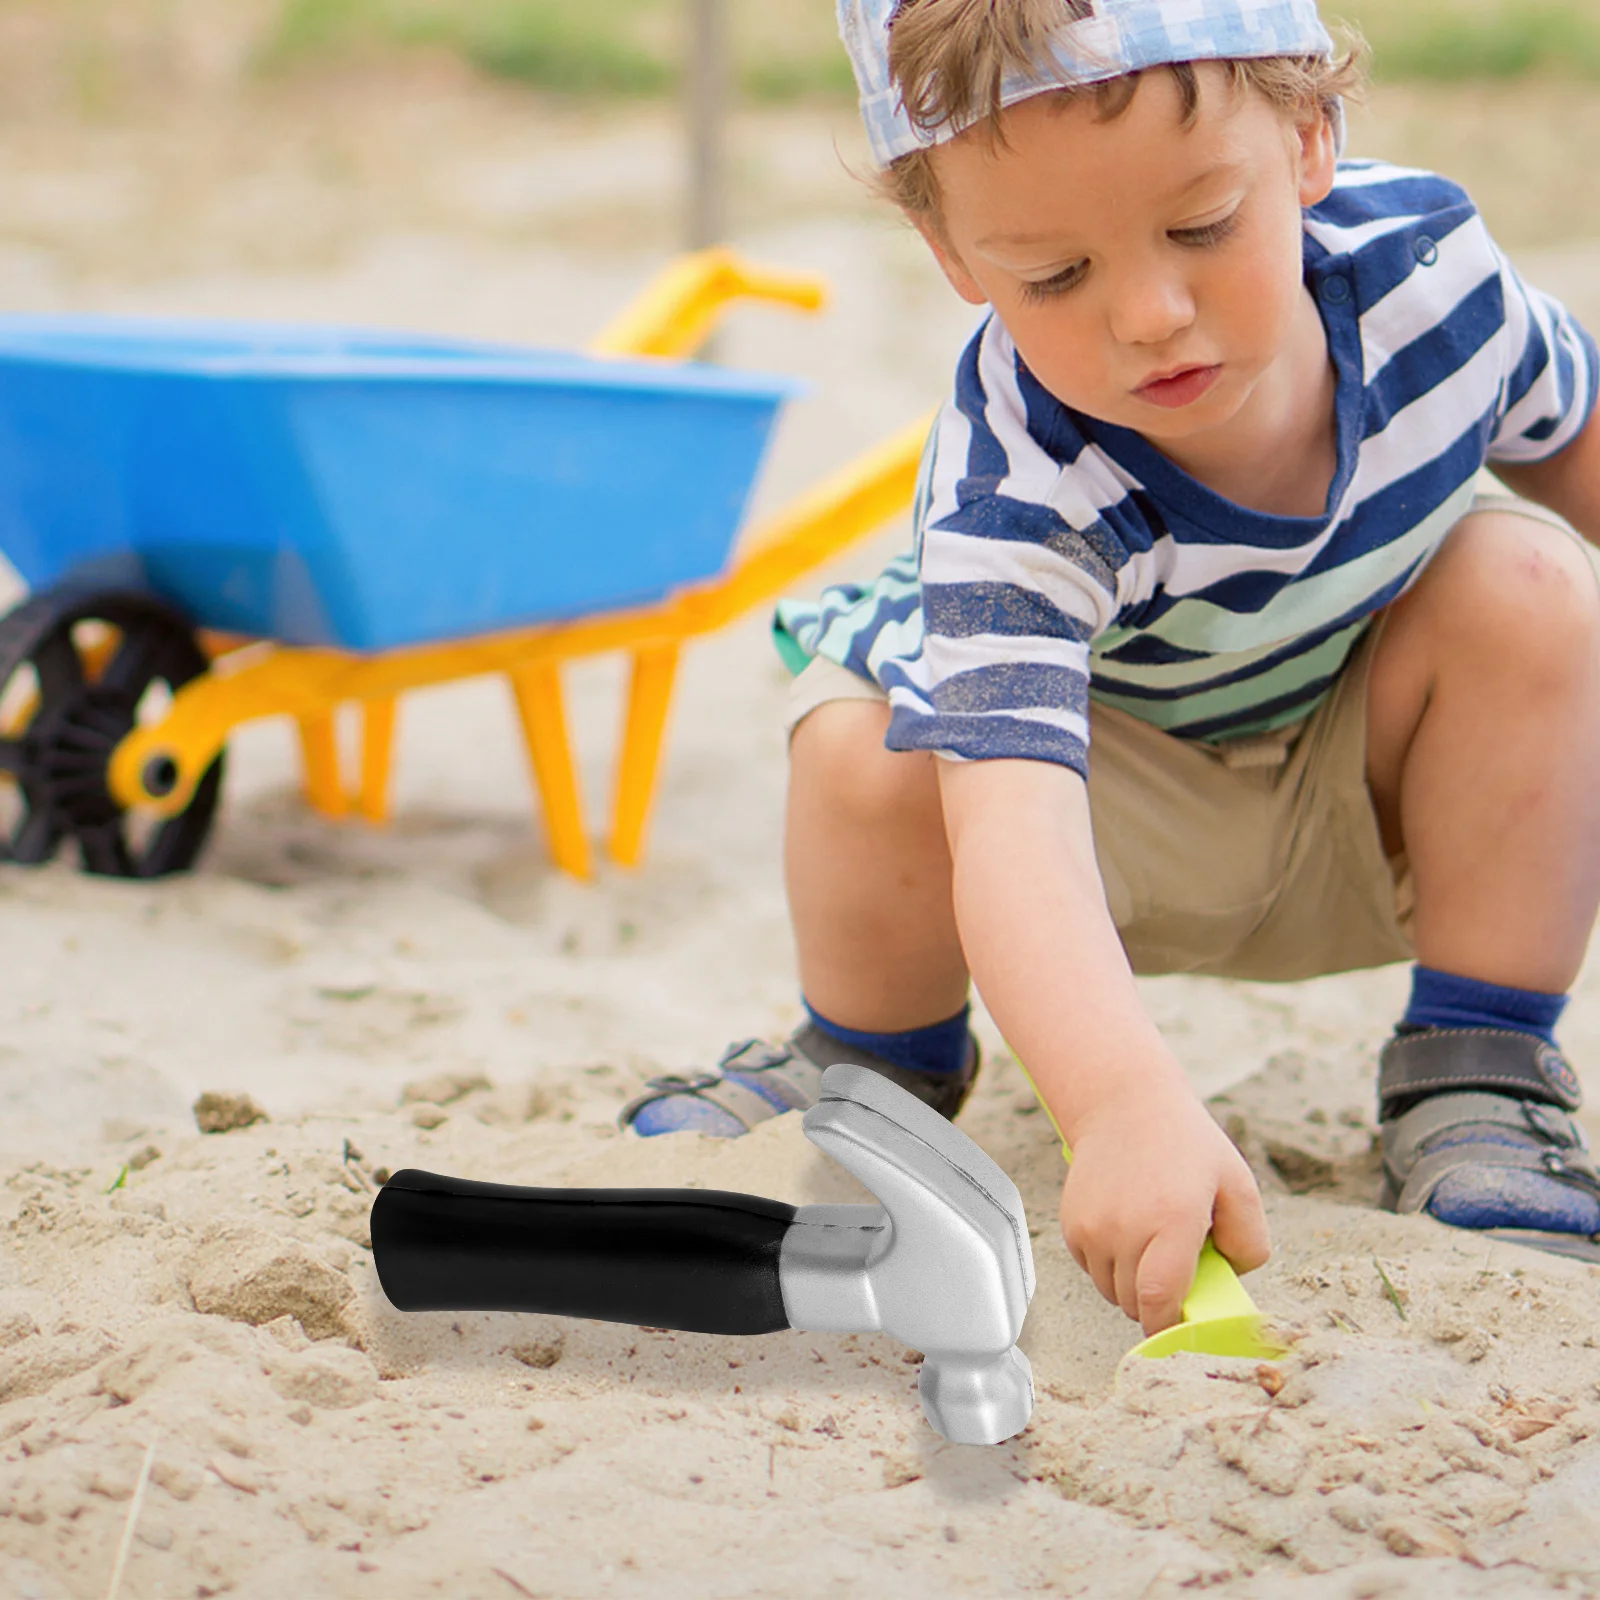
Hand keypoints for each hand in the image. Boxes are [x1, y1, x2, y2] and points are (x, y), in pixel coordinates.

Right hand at [1058, 1086, 1269, 1334]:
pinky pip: (1092, 1270)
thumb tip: (1231, 1280)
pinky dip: (1110, 1265)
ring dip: (1132, 1284)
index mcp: (1172, 1220)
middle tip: (1176, 1265)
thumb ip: (1250, 1241)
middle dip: (1158, 1300)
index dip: (1168, 1327)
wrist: (1123, 1105)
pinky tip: (1127, 1231)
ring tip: (1151, 1244)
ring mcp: (1093, 1227)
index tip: (1180, 1330)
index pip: (1159, 1301)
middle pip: (1136, 1303)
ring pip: (1112, 1291)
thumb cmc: (1186, 1145)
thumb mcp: (1238, 1183)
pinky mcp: (1072, 1225)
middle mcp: (1126, 1228)